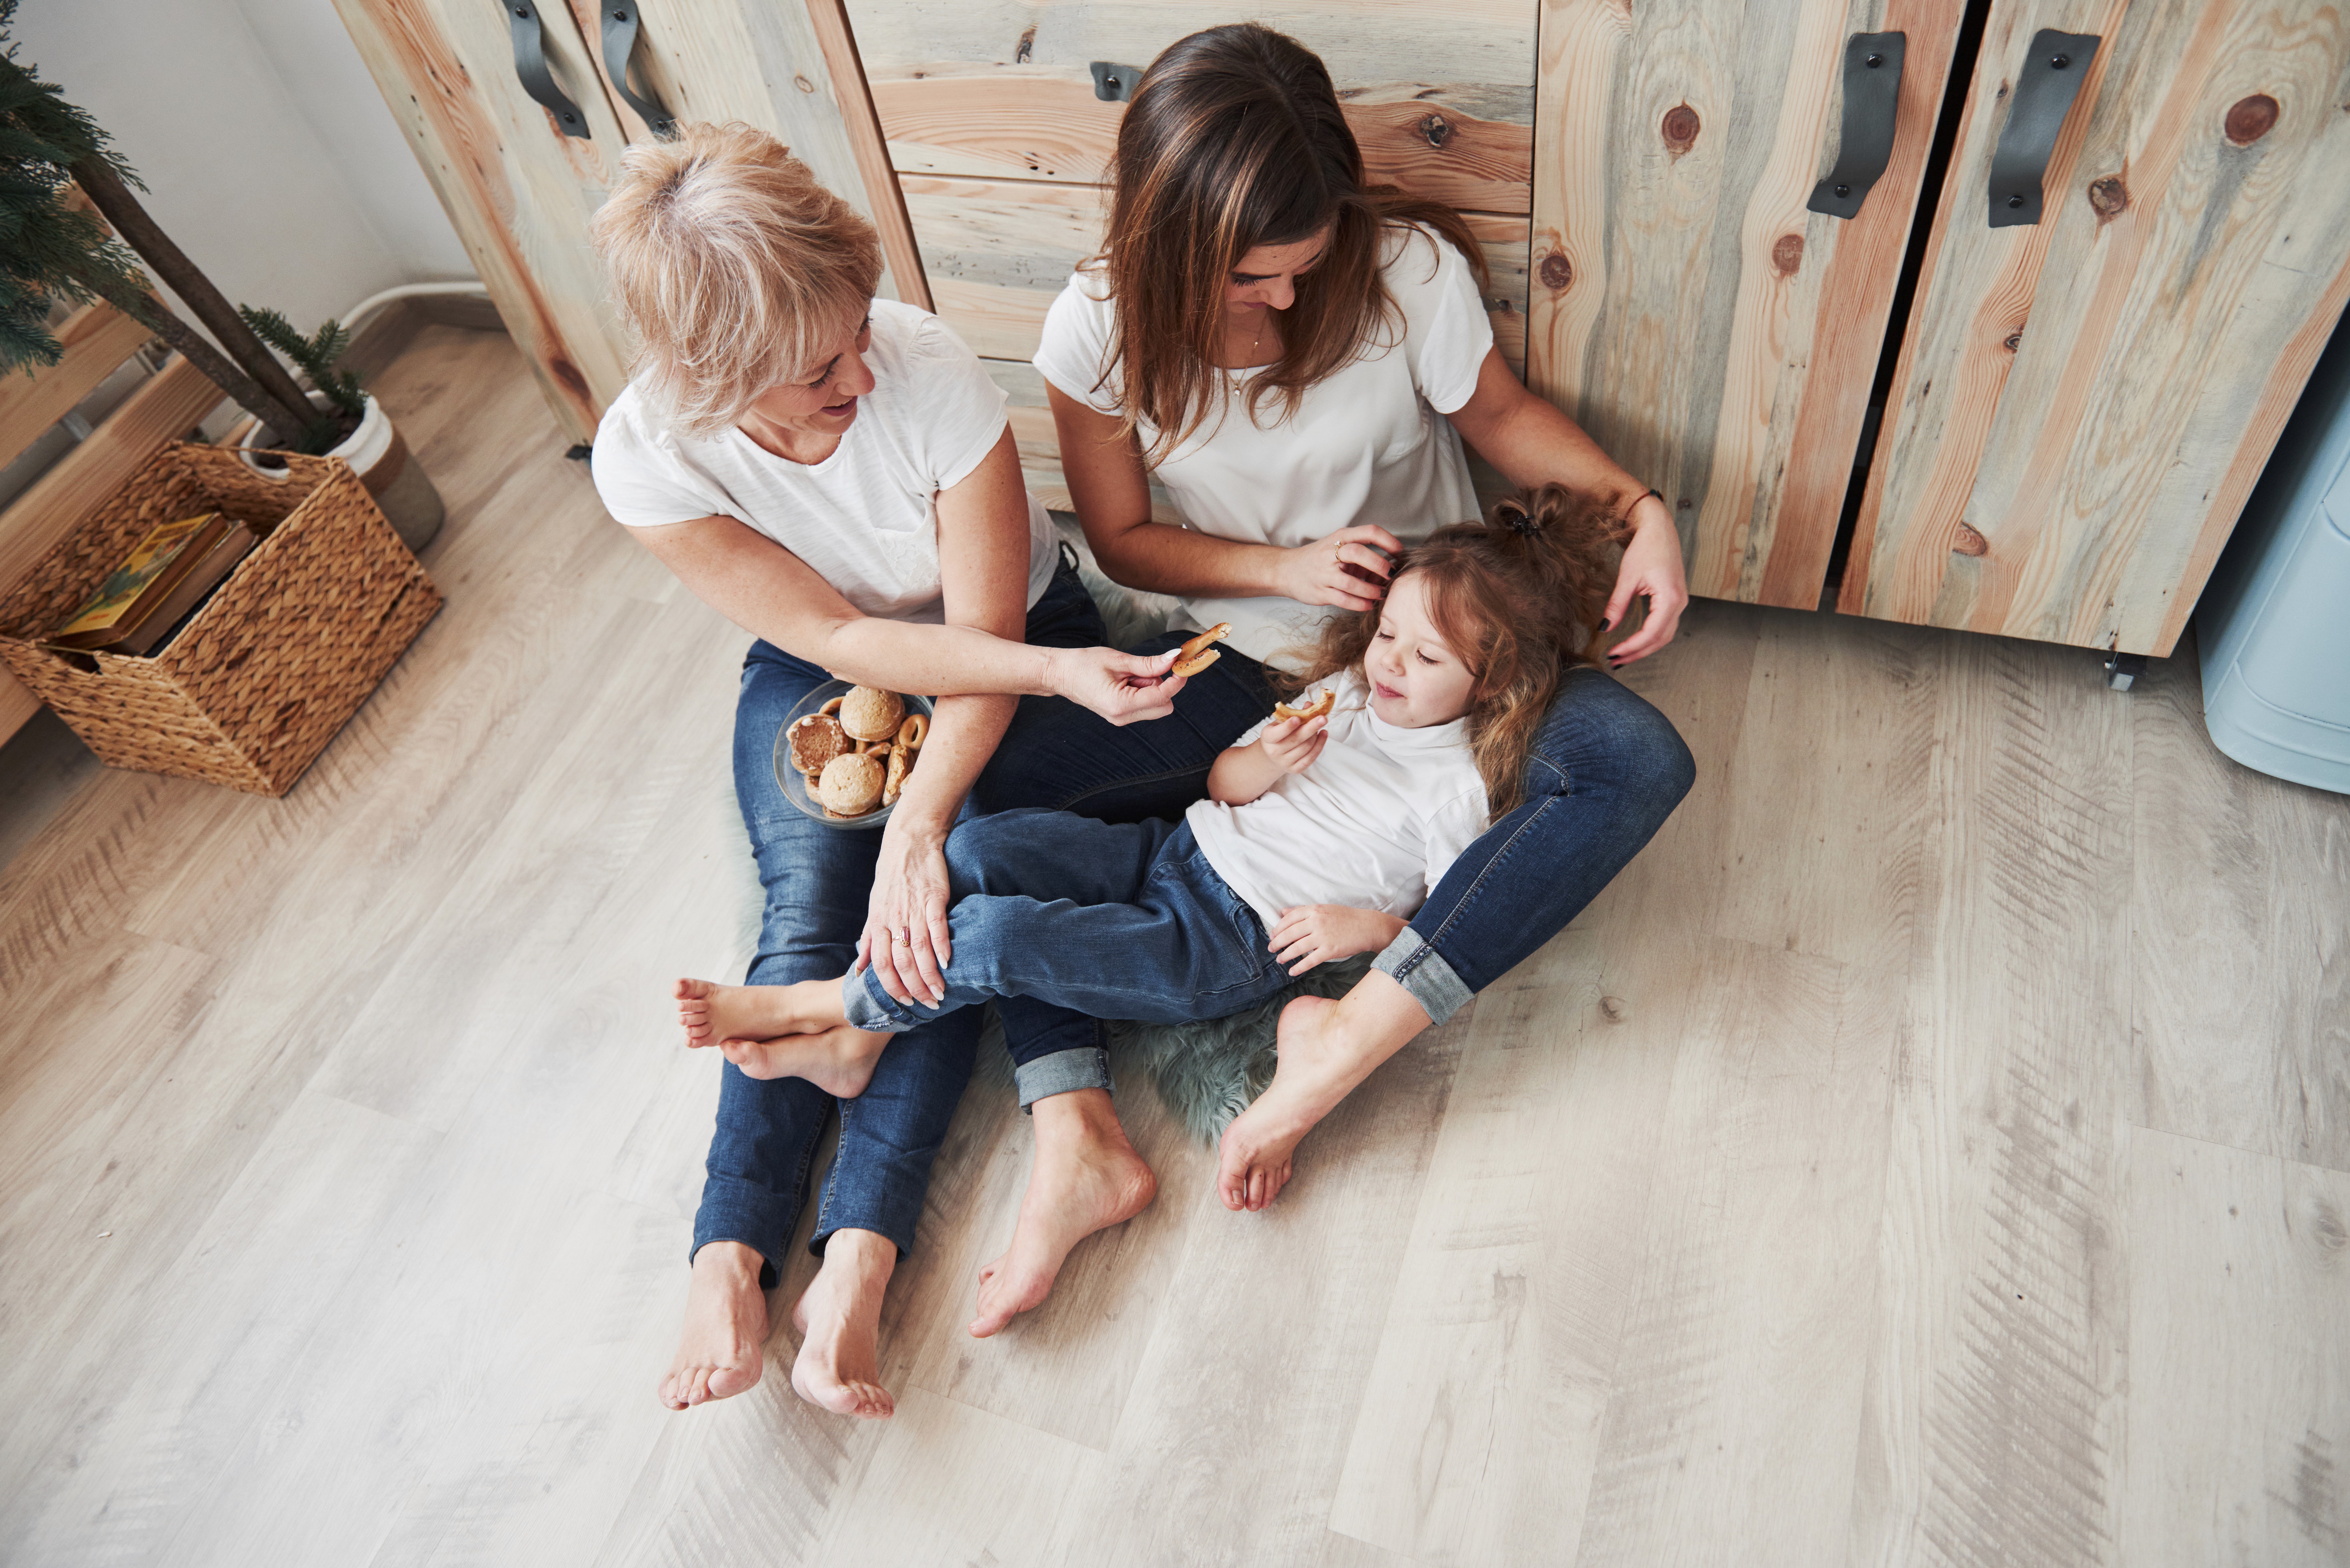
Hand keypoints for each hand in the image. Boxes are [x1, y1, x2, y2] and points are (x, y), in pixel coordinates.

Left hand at [857, 816, 950, 1005]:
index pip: (881, 964)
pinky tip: (948, 962)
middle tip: (929, 1004)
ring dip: (930, 975)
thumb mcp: (874, 909)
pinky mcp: (933, 897)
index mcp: (878, 924)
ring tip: (940, 992)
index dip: (892, 986)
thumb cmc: (891, 878)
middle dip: (915, 988)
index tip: (904, 1002)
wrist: (909, 843)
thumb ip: (868, 941)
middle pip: (902, 962)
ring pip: (919, 949)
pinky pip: (936, 925)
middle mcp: (893, 919)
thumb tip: (859, 970)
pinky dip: (942, 945)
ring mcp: (913, 908)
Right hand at [1045, 646, 1186, 723]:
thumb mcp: (1118, 660)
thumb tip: (1174, 658)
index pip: (1162, 696)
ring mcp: (1121, 719)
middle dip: (1161, 686)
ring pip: (1155, 706)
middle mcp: (1123, 717)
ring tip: (1127, 675)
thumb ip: (1149, 663)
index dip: (1177, 680)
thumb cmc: (1083, 664)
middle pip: (1164, 706)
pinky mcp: (1120, 716)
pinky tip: (1125, 682)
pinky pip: (1144, 705)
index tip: (1182, 664)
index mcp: (1121, 704)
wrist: (1060, 674)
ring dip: (1150, 688)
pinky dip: (1142, 692)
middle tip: (1141, 669)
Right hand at [1259, 713, 1327, 774]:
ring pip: (1305, 747)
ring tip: (1321, 724)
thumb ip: (1294, 714)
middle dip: (1311, 728)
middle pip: (1296, 740)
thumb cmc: (1279, 734)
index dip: (1287, 727)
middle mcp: (1274, 752)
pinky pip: (1310, 758)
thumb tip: (1309, 705)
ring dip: (1316, 735)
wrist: (1273, 755)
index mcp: (1268, 738)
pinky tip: (1324, 734)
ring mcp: (1285, 763)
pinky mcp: (1295, 769)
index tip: (1297, 718)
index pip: (1277, 734)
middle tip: (1323, 718)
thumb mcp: (1281, 722)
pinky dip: (1319, 745)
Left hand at [1268, 904, 1405, 974]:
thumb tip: (1282, 912)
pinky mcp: (1330, 950)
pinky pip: (1310, 960)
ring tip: (1279, 960)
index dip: (1278, 927)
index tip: (1272, 934)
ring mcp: (1323, 936)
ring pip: (1297, 947)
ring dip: (1285, 955)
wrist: (1367, 927)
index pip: (1289, 918)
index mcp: (1315, 910)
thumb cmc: (1346, 918)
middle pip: (1290, 933)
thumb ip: (1303, 910)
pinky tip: (1292, 971)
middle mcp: (1317, 922)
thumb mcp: (1324, 909)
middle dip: (1277, 942)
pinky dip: (1299, 967)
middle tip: (1270, 948)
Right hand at [1277, 524, 1401, 612]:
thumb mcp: (1337, 545)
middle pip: (1358, 553)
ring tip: (1380, 593)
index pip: (1369, 532)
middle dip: (1378, 564)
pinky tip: (1368, 604)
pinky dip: (1359, 603)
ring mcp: (1324, 573)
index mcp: (1340, 537)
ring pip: (1350, 582)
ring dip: (1370, 590)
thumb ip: (1360, 549)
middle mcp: (1331, 553)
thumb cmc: (1319, 558)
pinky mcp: (1320, 592)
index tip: (1400, 553)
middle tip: (1390, 574)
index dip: (1388, 541)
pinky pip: (1343, 599)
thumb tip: (1393, 560)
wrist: (1286, 570)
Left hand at [1600, 496, 1688, 666]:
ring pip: (1664, 635)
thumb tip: (1604, 628)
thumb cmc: (1646, 548)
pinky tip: (1636, 642)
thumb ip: (1617, 605)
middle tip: (1616, 662)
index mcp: (1670, 599)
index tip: (1613, 654)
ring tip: (1623, 656)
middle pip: (1660, 639)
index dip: (1631, 647)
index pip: (1651, 633)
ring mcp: (1680, 602)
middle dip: (1638, 653)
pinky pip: (1665, 626)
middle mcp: (1680, 604)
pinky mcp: (1675, 600)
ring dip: (1644, 648)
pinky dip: (1651, 637)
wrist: (1659, 529)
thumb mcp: (1627, 578)